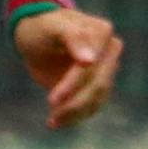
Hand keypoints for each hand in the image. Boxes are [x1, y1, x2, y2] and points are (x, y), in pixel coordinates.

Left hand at [14, 7, 121, 131]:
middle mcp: (110, 51)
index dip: (72, 84)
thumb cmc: (42, 27)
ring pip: (98, 99)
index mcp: (102, 33)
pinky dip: (76, 116)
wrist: (37, 35)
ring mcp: (107, 69)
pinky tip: (56, 121)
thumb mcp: (51, 28)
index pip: (91, 66)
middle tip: (50, 113)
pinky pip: (93, 106)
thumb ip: (72, 38)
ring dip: (75, 113)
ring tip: (52, 121)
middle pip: (98, 85)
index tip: (51, 100)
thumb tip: (90, 60)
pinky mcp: (99, 85)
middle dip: (74, 103)